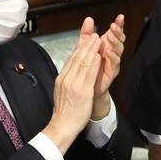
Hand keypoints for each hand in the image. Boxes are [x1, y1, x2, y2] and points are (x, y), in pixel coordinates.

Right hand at [41, 23, 101, 152]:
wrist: (62, 126)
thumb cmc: (65, 112)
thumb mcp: (63, 92)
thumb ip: (68, 80)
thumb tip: (71, 71)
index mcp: (62, 79)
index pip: (71, 59)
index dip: (80, 47)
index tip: (86, 38)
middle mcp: (67, 79)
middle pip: (77, 58)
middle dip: (86, 44)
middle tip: (93, 33)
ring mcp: (73, 85)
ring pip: (82, 63)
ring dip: (91, 49)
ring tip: (98, 39)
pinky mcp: (81, 91)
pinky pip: (88, 75)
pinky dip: (93, 64)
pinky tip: (98, 56)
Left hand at [92, 13, 125, 113]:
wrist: (87, 87)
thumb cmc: (88, 66)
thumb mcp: (84, 47)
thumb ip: (86, 33)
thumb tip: (89, 19)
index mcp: (106, 44)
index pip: (115, 32)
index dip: (119, 24)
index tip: (120, 17)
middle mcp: (112, 52)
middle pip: (119, 39)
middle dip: (118, 32)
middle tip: (114, 25)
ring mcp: (113, 62)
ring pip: (119, 50)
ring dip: (116, 42)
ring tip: (111, 37)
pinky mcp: (112, 72)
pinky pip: (115, 63)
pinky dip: (112, 57)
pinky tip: (109, 52)